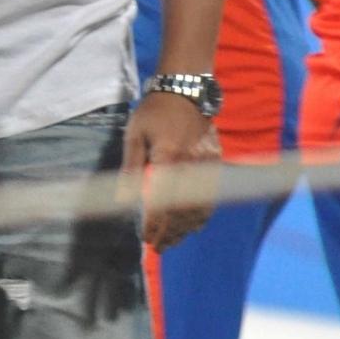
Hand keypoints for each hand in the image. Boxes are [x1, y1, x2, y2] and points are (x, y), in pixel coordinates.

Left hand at [123, 93, 220, 251]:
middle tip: (158, 248)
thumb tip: (123, 199)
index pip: (162, 203)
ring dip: (186, 229)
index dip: (155, 226)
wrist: (186, 90)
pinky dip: (202, 215)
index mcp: (168, 158)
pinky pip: (211, 196)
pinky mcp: (216, 162)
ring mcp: (207, 165)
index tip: (147, 240)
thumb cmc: (154, 111)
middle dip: (171, 233)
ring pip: (200, 208)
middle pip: (183, 211)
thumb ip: (131, 168)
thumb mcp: (134, 134)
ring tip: (173, 241)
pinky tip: (192, 225)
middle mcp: (191, 165)